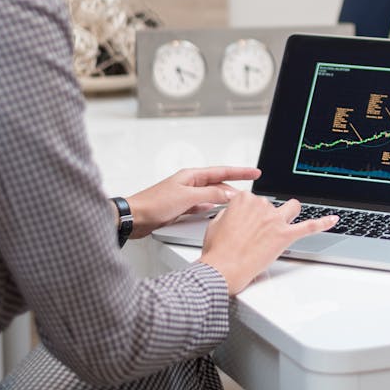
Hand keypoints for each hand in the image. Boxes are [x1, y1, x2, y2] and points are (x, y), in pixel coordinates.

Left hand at [125, 166, 259, 236]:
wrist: (134, 218)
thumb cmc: (154, 203)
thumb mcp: (187, 198)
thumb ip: (210, 196)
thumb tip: (229, 195)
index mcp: (191, 176)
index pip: (222, 171)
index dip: (240, 172)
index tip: (255, 173)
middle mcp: (189, 184)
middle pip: (218, 185)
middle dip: (234, 189)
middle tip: (249, 197)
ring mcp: (185, 197)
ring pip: (211, 197)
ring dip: (223, 201)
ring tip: (237, 206)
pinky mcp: (181, 209)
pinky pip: (202, 207)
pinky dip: (212, 210)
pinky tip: (217, 214)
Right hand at [200, 193, 337, 294]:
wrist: (223, 269)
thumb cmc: (218, 250)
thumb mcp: (216, 224)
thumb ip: (230, 213)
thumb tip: (237, 214)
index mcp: (244, 199)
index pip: (254, 199)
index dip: (250, 214)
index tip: (245, 224)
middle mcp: (262, 205)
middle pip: (272, 205)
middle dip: (266, 219)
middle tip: (254, 237)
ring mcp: (275, 220)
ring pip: (291, 208)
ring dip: (289, 214)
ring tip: (283, 224)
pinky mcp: (285, 235)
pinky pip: (309, 227)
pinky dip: (323, 222)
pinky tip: (333, 219)